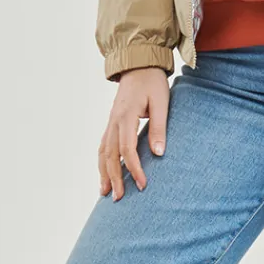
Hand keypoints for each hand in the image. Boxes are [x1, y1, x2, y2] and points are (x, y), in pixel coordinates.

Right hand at [99, 67, 170, 198]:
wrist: (138, 64)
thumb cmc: (153, 82)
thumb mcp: (161, 102)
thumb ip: (159, 128)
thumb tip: (158, 154)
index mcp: (126, 117)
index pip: (128, 149)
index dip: (135, 169)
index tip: (143, 185)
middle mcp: (113, 121)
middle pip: (110, 156)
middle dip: (114, 178)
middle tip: (119, 199)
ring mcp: (110, 122)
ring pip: (102, 152)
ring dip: (104, 173)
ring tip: (105, 193)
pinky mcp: (111, 123)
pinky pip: (103, 146)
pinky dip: (102, 162)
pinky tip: (105, 174)